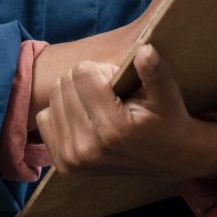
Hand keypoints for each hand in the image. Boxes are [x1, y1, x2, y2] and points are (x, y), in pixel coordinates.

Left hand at [35, 43, 216, 180]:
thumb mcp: (168, 94)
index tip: (118, 82)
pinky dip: (62, 113)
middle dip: (87, 81)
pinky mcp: (64, 166)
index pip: (82, 73)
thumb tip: (145, 50)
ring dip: (74, 96)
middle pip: (64, 84)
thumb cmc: (167, 119)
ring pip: (53, 99)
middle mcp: (88, 147)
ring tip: (100, 107)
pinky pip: (44, 119)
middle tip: (110, 95)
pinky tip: (85, 119)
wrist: (172, 159)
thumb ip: (155, 71)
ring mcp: (73, 160)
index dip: (102, 69)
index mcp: (113, 128)